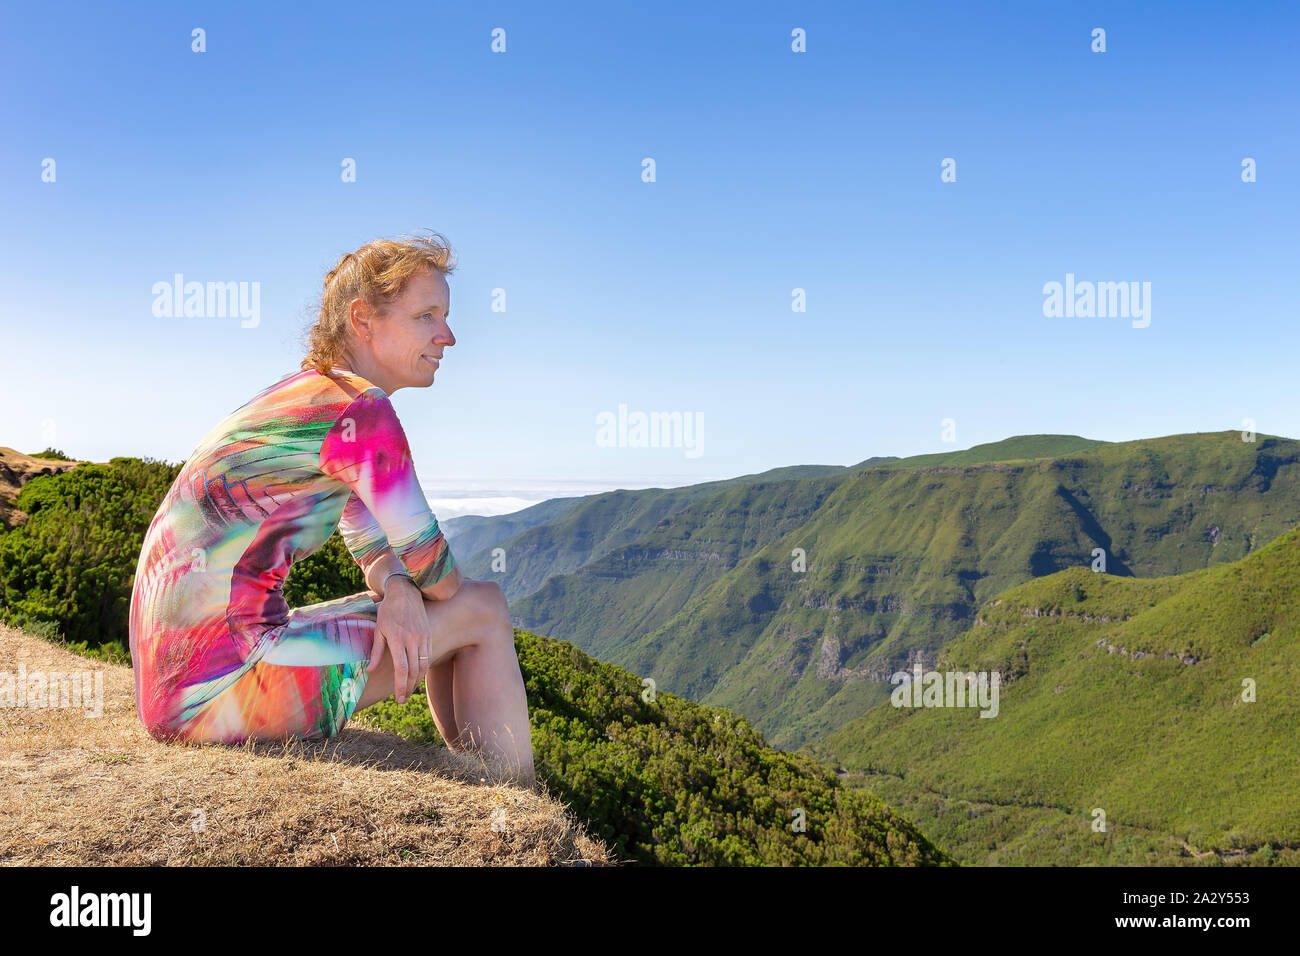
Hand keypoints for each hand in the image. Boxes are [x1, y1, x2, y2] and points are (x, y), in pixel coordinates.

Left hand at [367, 574, 429, 704]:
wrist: (405, 592)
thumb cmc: (388, 611)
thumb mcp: (378, 630)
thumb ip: (375, 651)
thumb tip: (370, 671)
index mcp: (398, 639)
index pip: (401, 669)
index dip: (400, 686)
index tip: (398, 698)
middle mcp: (413, 639)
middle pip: (414, 671)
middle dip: (408, 688)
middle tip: (402, 699)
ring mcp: (423, 637)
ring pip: (423, 665)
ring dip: (417, 681)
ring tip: (408, 690)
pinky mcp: (428, 635)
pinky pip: (428, 657)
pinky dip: (423, 669)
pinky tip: (417, 676)